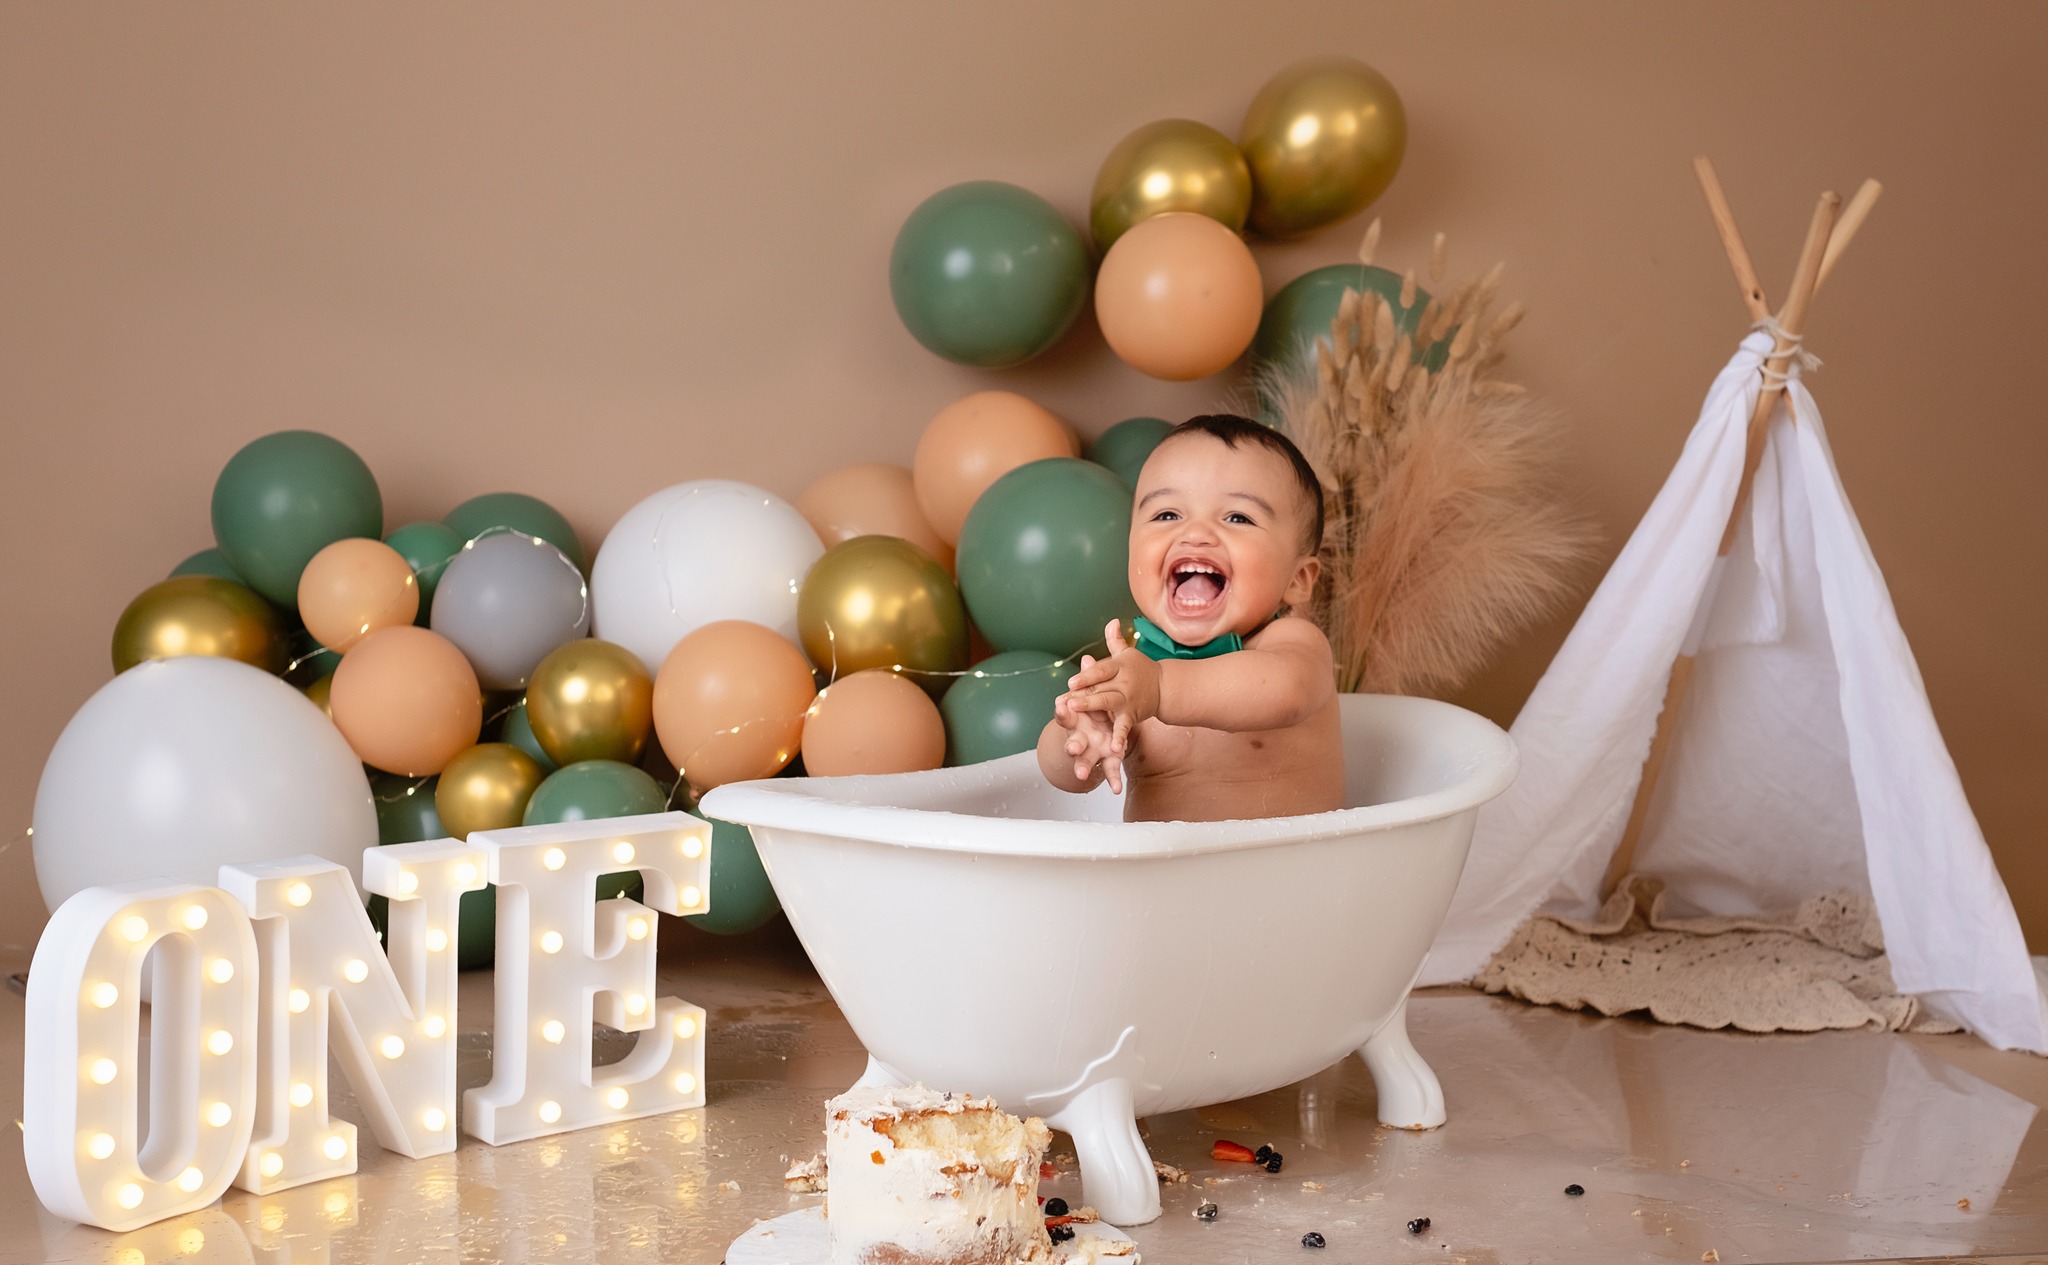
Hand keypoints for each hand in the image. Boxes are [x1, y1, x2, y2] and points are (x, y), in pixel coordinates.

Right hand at [1054, 655, 1124, 792]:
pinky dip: (1113, 781)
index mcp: (1077, 718)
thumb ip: (1091, 679)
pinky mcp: (1106, 760)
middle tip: (1070, 748)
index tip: (1060, 705)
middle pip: (1073, 741)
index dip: (1063, 710)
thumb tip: (1088, 658)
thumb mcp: (1093, 693)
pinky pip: (1109, 771)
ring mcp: (1092, 750)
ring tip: (1082, 775)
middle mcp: (1080, 736)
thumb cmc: (1091, 710)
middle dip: (1071, 745)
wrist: (1097, 730)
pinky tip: (1117, 790)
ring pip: (1085, 761)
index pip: (1066, 713)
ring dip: (1083, 768)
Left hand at [1060, 620, 1160, 761]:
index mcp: (1120, 666)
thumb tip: (1112, 621)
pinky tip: (1114, 748)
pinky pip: (1124, 727)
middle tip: (1067, 699)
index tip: (1071, 681)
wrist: (1165, 688)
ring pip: (1108, 703)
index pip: (1101, 670)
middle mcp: (1124, 682)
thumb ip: (1115, 641)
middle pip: (1101, 687)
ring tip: (1076, 710)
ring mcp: (1128, 700)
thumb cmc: (1141, 669)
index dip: (1087, 675)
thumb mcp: (1128, 655)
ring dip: (1092, 706)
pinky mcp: (1132, 715)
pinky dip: (1120, 737)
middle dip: (1084, 693)